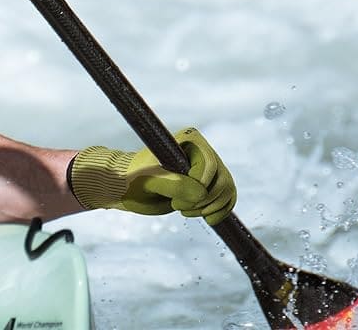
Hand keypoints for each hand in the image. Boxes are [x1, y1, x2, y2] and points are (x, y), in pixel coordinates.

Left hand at [69, 128, 236, 224]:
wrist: (128, 188)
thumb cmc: (134, 180)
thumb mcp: (150, 182)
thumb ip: (175, 185)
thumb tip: (202, 194)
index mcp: (189, 140)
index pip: (210, 166)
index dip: (198, 187)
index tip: (174, 201)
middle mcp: (202, 152)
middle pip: (222, 179)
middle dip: (205, 200)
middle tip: (178, 208)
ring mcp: (207, 169)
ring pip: (227, 189)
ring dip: (212, 207)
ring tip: (187, 212)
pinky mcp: (208, 185)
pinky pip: (228, 197)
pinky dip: (222, 210)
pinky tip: (208, 218)